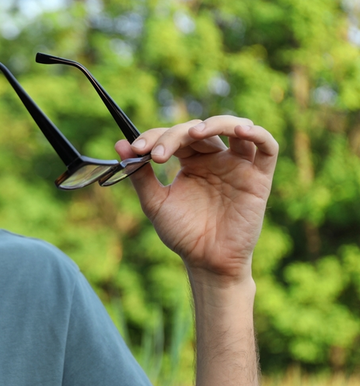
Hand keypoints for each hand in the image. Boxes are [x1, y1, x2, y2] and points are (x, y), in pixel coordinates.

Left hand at [115, 115, 278, 285]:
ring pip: (235, 127)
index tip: (136, 149)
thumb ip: (139, 174)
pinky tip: (240, 131)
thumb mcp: (155, 202)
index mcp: (191, 162)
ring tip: (194, 133)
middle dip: (174, 136)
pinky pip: (267, 147)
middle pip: (198, 131)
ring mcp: (238, 166)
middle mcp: (215, 159)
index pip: (175, 135)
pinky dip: (256, 133)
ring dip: (215, 123)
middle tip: (156, 154)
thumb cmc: (183, 233)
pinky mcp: (258, 178)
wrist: (205, 262)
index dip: (156, 136)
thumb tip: (119, 144)